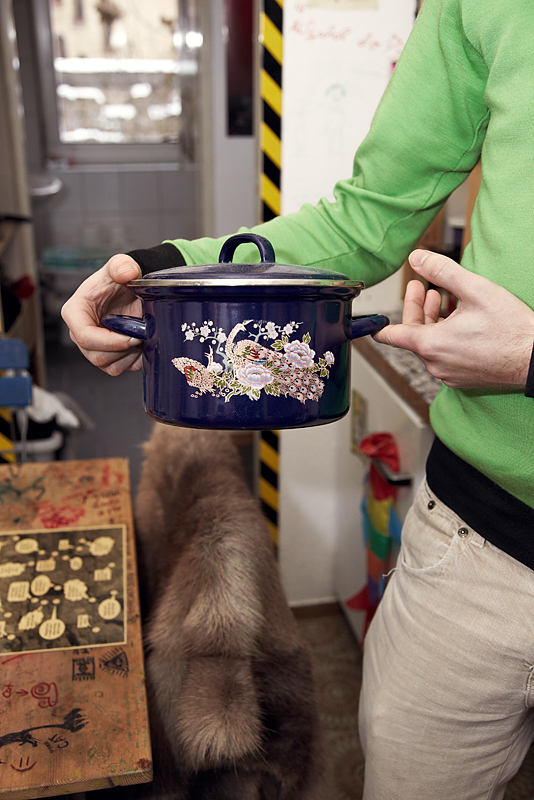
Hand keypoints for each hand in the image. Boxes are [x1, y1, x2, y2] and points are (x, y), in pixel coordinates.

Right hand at [61, 255, 142, 374]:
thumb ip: (121, 265)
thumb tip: (128, 271)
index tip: (132, 337)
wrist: (132, 290)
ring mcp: (94, 348)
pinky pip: (121, 368)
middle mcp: (81, 333)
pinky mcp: (109, 357)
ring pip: (109, 366)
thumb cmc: (119, 279)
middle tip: (142, 334)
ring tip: (141, 335)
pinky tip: (141, 343)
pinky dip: (135, 360)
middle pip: (97, 356)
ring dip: (130, 355)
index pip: (85, 336)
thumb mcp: (120, 266)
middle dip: (123, 348)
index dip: (110, 341)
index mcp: (76, 312)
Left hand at [372, 250, 533, 390]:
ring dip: (434, 321)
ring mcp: (449, 374)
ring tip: (445, 298)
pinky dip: (446, 337)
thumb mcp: (475, 290)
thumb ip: (442, 271)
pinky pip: (445, 356)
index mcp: (431, 344)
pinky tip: (460, 320)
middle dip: (417, 308)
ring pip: (431, 344)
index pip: (391, 336)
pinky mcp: (462, 379)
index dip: (379, 325)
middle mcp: (435, 363)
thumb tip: (417, 257)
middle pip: (414, 335)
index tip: (371, 321)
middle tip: (424, 287)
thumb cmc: (510, 329)